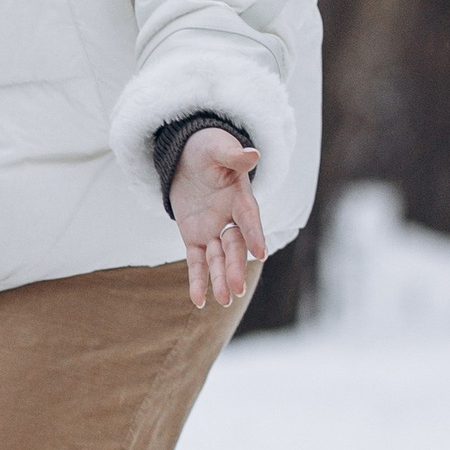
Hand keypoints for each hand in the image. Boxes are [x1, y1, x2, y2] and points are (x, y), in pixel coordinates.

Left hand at [171, 127, 264, 308]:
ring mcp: (212, 230)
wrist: (188, 156)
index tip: (260, 252)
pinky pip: (196, 262)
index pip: (248, 218)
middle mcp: (229, 219)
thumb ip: (233, 155)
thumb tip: (253, 154)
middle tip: (236, 289)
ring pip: (217, 259)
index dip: (254, 234)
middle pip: (234, 246)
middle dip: (235, 267)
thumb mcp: (217, 148)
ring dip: (220, 279)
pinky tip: (199, 301)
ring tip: (223, 301)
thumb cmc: (208, 150)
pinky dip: (197, 280)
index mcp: (239, 197)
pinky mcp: (194, 238)